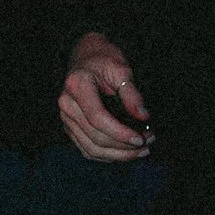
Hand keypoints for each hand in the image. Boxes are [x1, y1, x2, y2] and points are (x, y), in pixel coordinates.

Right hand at [59, 31, 152, 161]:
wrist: (86, 58)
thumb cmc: (104, 61)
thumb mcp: (121, 69)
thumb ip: (131, 94)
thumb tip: (143, 117)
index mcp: (77, 86)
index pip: (98, 118)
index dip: (120, 133)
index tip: (140, 139)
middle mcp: (67, 104)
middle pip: (95, 137)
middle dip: (123, 146)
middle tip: (148, 143)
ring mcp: (66, 118)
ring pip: (91, 148)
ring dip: (118, 155)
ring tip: (141, 152)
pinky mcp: (70, 127)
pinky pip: (87, 149)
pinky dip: (107, 156)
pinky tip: (125, 153)